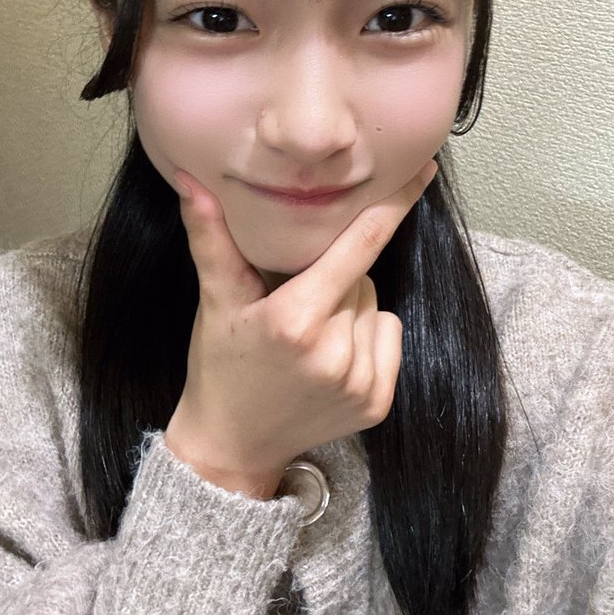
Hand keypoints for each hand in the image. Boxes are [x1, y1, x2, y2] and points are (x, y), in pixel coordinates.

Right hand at [164, 160, 437, 496]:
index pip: (358, 248)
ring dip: (350, 309)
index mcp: (295, 319)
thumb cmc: (220, 363)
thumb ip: (210, 236)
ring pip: (375, 306)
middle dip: (334, 278)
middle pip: (360, 278)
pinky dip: (367, 339)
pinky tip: (330, 358)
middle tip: (294, 304)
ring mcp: (360, 382)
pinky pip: (390, 338)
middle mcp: (334, 353)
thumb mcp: (215, 299)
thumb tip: (190, 179)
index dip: (393, 206)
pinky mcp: (378, 404)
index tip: (423, 170)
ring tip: (308, 336)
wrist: (232, 444)